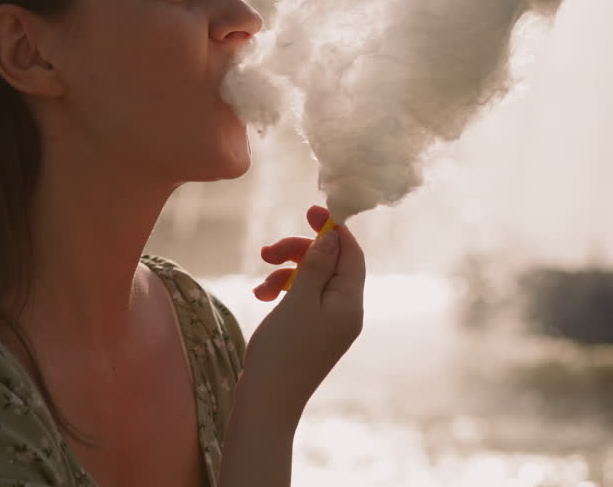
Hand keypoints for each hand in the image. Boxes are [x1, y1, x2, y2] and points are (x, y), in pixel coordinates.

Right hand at [242, 205, 365, 413]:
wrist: (268, 402)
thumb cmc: (283, 351)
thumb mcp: (299, 301)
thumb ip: (317, 265)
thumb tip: (334, 236)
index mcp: (350, 303)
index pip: (351, 254)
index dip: (333, 229)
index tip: (309, 210)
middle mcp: (345, 312)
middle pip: (329, 264)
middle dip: (298, 252)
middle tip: (268, 251)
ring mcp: (328, 324)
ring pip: (311, 280)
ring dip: (285, 272)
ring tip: (260, 283)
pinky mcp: (310, 333)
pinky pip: (301, 299)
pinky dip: (282, 292)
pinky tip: (261, 297)